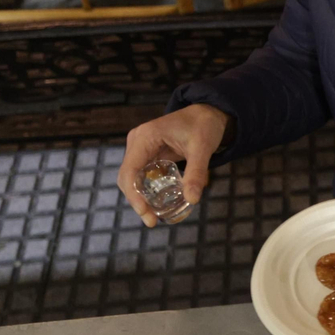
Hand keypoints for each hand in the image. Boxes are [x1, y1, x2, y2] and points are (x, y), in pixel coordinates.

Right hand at [117, 104, 230, 226]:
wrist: (208, 113)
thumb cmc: (204, 126)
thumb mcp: (203, 148)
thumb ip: (196, 173)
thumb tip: (192, 200)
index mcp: (145, 137)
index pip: (129, 170)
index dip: (133, 195)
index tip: (145, 213)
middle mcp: (137, 141)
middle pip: (127, 177)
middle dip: (136, 201)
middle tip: (152, 221)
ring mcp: (140, 147)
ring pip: (132, 178)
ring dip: (140, 198)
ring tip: (154, 217)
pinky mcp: (146, 153)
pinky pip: (141, 175)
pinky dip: (146, 190)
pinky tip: (157, 204)